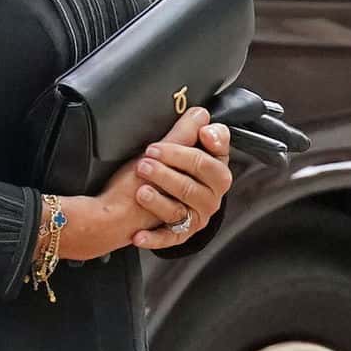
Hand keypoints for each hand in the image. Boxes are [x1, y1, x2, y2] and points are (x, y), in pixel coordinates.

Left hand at [51, 110, 235, 262]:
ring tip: (140, 188)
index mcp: (214, 171)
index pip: (218, 155)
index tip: (201, 134)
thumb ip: (187, 132)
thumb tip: (201, 114)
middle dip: (175, 162)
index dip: (211, 142)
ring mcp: (197, 216)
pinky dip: (153, 237)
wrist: (133, 209)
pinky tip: (138, 235)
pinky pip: (169, 237)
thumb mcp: (169, 150)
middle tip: (149, 154)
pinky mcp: (180, 235)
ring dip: (159, 197)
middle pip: (201, 176)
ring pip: (182, 205)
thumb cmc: (155, 174)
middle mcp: (211, 195)